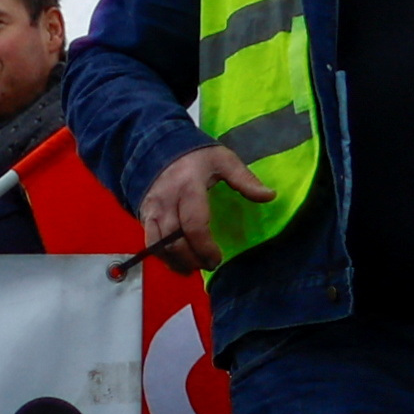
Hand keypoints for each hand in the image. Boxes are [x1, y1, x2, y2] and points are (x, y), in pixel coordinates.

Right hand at [136, 144, 274, 274]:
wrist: (158, 146)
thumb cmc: (196, 156)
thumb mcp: (223, 160)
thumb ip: (245, 179)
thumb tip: (270, 196)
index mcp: (188, 188)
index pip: (194, 225)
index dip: (206, 247)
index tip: (218, 258)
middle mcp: (166, 202)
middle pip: (175, 241)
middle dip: (193, 259)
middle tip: (210, 265)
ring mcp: (152, 210)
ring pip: (159, 246)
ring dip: (176, 262)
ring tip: (193, 268)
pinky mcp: (143, 216)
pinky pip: (150, 243)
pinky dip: (163, 258)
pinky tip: (177, 263)